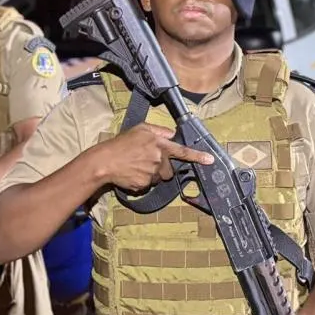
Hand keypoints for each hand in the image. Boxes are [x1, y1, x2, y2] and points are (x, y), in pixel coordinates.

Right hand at [98, 123, 214, 191]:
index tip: (210, 160)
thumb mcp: (141, 129)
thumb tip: (171, 135)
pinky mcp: (144, 185)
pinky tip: (132, 174)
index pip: (182, 151)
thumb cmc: (121, 143)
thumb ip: (159, 131)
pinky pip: (149, 185)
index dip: (197, 156)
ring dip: (152, 174)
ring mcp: (152, 173)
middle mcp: (159, 159)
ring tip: (137, 167)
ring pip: (159, 178)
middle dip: (162, 168)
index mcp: (160, 145)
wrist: (104, 161)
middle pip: (169, 169)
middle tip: (146, 161)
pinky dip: (142, 181)